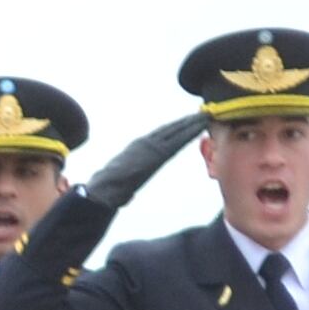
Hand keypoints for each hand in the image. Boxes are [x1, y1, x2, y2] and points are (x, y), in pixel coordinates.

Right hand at [83, 108, 206, 211]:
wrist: (103, 190)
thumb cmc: (107, 191)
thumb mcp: (118, 185)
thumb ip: (127, 187)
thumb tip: (128, 196)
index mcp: (137, 149)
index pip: (160, 135)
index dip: (175, 128)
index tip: (187, 122)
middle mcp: (144, 144)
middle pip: (170, 130)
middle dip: (186, 122)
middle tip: (202, 113)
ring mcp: (151, 147)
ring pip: (176, 131)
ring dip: (191, 123)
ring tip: (205, 116)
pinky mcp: (156, 154)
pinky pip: (177, 140)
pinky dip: (189, 131)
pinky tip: (200, 126)